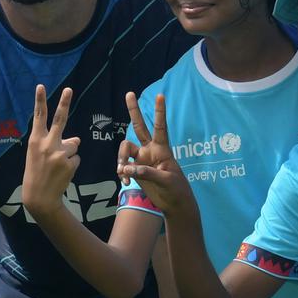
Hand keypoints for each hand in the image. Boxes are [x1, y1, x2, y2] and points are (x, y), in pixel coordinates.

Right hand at [21, 85, 80, 218]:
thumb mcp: (39, 156)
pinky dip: (72, 165)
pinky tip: (62, 173)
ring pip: (73, 145)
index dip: (39, 101)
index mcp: (35, 141)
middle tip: (69, 89)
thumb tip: (77, 139)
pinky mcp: (70, 163)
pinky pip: (76, 158)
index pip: (38, 117)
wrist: (39, 197)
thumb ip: (55, 143)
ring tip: (57, 167)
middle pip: (59, 120)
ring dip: (69, 154)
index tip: (41, 86)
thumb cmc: (37, 173)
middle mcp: (47, 144)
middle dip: (64, 103)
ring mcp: (59, 154)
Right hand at [119, 92, 192, 214]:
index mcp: (162, 149)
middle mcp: (150, 150)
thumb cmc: (176, 189)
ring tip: (122, 172)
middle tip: (129, 93)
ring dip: (121, 159)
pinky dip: (122, 172)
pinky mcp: (135, 169)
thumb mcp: (165, 181)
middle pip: (139, 126)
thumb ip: (146, 173)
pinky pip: (123, 165)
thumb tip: (126, 168)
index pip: (160, 127)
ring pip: (125, 149)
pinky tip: (125, 181)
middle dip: (134, 110)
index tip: (160, 96)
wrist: (174, 204)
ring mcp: (141, 158)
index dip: (159, 112)